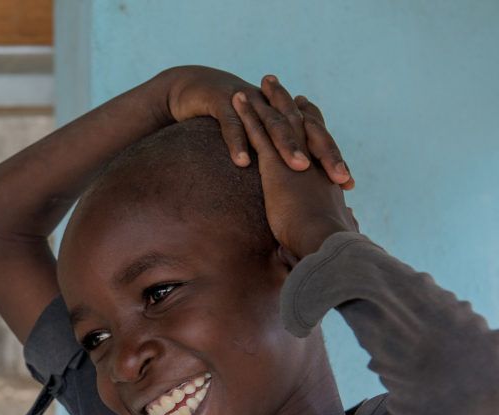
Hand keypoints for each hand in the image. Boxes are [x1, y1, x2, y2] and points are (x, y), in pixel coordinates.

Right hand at [156, 66, 352, 187]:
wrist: (195, 88)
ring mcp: (250, 103)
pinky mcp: (221, 103)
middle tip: (339, 177)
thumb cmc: (230, 121)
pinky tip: (242, 162)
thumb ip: (276, 162)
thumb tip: (299, 195)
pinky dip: (237, 143)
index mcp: (285, 117)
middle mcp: (274, 108)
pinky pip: (231, 126)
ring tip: (300, 167)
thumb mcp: (256, 141)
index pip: (316, 139)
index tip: (349, 184)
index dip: (333, 159)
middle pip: (306, 130)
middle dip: (324, 153)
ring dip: (287, 146)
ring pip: (273, 125)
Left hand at [231, 75, 358, 259]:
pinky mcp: (275, 163)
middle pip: (299, 121)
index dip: (310, 121)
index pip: (317, 140)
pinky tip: (237, 100)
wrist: (325, 241)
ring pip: (279, 120)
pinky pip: (258, 132)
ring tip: (258, 81)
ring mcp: (295, 158)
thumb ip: (335, 225)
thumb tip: (349, 228)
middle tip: (275, 83)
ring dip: (268, 99)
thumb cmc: (327, 244)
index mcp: (323, 173)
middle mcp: (312, 159)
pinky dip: (248, 114)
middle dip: (286, 101)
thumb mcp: (332, 231)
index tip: (303, 106)